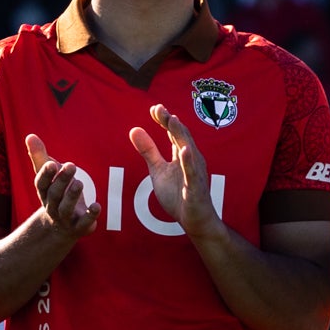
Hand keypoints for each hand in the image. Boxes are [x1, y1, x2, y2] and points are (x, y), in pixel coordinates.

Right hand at [25, 132, 99, 240]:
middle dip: (62, 181)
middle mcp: (52, 206)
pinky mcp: (79, 227)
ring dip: (72, 196)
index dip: (45, 175)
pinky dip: (90, 216)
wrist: (61, 228)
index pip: (41, 184)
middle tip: (71, 165)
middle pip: (54, 195)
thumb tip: (29, 135)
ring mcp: (65, 219)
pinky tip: (97, 206)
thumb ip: (40, 156)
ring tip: (79, 183)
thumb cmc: (56, 194)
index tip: (51, 164)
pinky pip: (83, 223)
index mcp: (44, 192)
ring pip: (65, 209)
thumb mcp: (49, 176)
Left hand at [131, 109, 222, 239]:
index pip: (173, 133)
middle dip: (170, 122)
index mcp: (181, 155)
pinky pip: (192, 173)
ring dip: (180, 134)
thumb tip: (134, 129)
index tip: (154, 108)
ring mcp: (195, 173)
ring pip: (188, 150)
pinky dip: (188, 161)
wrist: (194, 221)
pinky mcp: (195, 187)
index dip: (164, 120)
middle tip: (159, 108)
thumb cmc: (179, 195)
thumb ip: (148, 151)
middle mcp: (191, 160)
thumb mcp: (158, 171)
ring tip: (172, 120)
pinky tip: (183, 150)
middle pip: (181, 136)